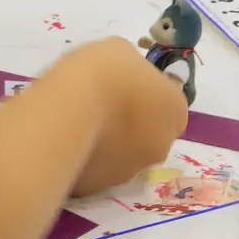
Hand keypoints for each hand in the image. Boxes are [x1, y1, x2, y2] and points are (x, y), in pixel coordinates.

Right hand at [64, 37, 187, 195]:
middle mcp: (161, 146)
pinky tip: (64, 140)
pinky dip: (84, 158)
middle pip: (148, 132)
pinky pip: (94, 169)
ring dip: (107, 142)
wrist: (67, 110)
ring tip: (76, 121)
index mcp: (175, 111)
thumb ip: (131, 70)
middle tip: (100, 104)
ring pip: (122, 155)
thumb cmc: (102, 72)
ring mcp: (130, 171)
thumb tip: (124, 82)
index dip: (145, 92)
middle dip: (128, 122)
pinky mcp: (99, 187)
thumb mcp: (120, 51)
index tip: (120, 84)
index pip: (168, 103)